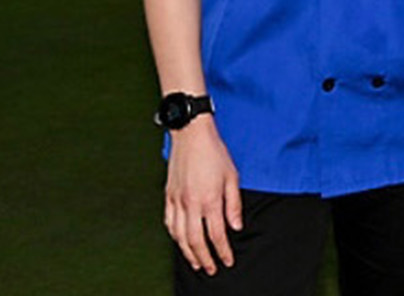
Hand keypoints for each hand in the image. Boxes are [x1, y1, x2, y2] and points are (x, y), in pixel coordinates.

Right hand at [163, 118, 243, 274]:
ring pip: (179, 236)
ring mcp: (177, 200)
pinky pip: (169, 222)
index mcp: (209, 199)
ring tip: (195, 262)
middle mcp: (191, 203)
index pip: (216, 235)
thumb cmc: (214, 152)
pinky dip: (174, 236)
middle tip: (210, 269)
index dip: (222, 251)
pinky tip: (180, 241)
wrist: (191, 134)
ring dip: (187, 252)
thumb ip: (233, 204)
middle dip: (204, 258)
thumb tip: (235, 226)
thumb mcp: (232, 177)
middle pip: (196, 241)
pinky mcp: (168, 195)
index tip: (227, 261)